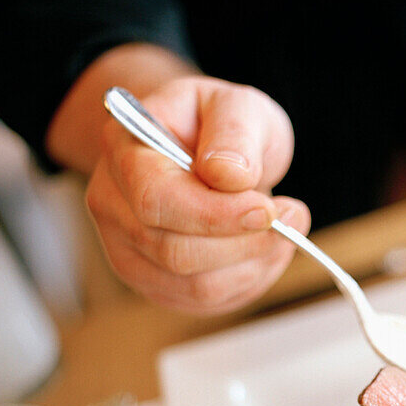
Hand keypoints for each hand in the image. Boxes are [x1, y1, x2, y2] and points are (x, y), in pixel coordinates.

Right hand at [86, 75, 309, 314]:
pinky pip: (206, 301)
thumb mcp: (236, 104)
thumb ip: (233, 132)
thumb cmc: (217, 124)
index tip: (267, 209)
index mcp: (124, 149)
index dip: (216, 215)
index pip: (156, 200)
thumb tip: (229, 176)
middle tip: (293, 215)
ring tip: (285, 231)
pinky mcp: (154, 282)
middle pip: (175, 252)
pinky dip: (248, 281)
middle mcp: (112, 203)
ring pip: (196, 286)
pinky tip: (265, 251)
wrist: (204, 147)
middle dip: (247, 243)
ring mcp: (127, 249)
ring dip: (254, 265)